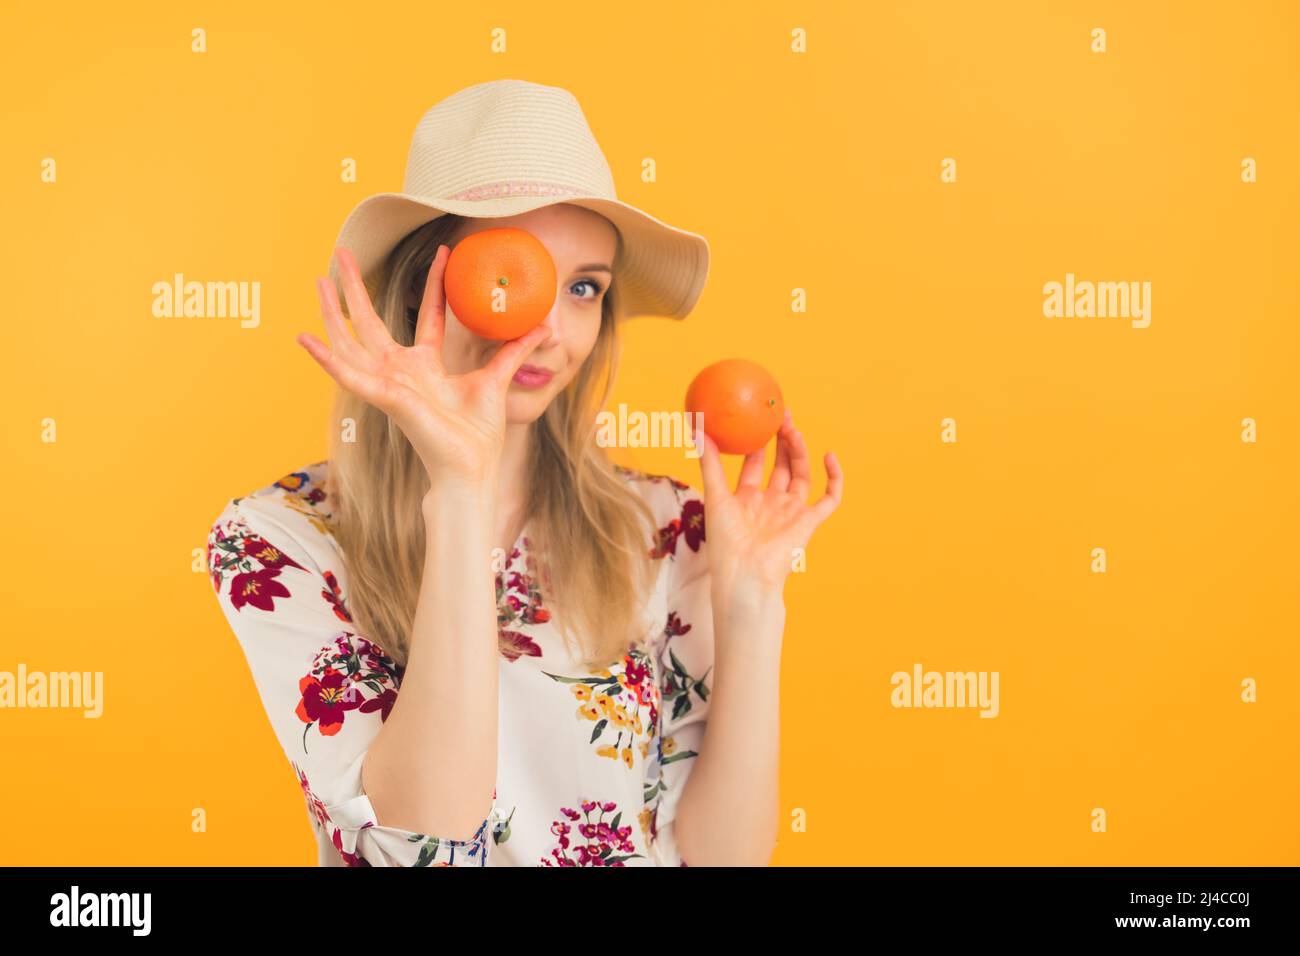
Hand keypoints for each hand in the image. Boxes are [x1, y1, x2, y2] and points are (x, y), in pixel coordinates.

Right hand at [297, 245, 549, 484]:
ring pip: (351, 342)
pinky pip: (348, 375)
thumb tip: (545, 325)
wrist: (471, 469)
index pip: (429, 315)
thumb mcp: (497, 380)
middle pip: (371, 323)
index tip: (442, 251)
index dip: (434, 283)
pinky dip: (325, 358)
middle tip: (342, 253)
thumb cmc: (477, 435)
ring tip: (318, 280)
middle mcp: (401, 373)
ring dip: (332, 312)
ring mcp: (389, 384)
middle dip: (356, 289)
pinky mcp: (383, 397)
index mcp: (427, 367)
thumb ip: (514, 351)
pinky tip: (305, 338)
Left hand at [691, 409, 842, 611]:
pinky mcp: (809, 522)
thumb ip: (709, 463)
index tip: (756, 419)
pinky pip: (830, 498)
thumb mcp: (716, 496)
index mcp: (747, 500)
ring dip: (800, 451)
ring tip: (793, 428)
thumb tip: (696, 427)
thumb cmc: (726, 543)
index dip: (756, 442)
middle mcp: (771, 504)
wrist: (746, 575)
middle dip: (781, 440)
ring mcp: (791, 512)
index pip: (754, 465)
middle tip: (779, 414)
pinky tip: (829, 455)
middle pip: (780, 466)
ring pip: (801, 475)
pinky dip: (834, 478)